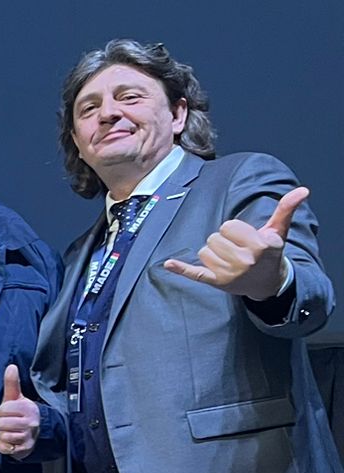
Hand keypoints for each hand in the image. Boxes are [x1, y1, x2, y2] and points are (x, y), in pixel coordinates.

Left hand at [0, 363, 39, 458]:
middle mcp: (31, 423)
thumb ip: (11, 383)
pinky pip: (5, 447)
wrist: (32, 434)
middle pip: (1, 423)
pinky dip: (3, 445)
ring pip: (3, 435)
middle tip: (7, 423)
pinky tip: (8, 442)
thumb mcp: (15, 398)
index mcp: (28, 409)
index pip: (2, 409)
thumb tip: (11, 366)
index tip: (7, 412)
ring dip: (2, 435)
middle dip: (0, 423)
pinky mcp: (24, 449)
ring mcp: (28, 437)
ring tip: (9, 431)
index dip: (0, 411)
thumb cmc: (19, 413)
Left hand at [162, 186, 306, 298]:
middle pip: (214, 237)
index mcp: (259, 246)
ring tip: (231, 259)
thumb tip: (303, 190)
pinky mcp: (216, 282)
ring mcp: (229, 274)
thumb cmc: (270, 253)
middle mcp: (244, 261)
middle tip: (239, 250)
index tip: (246, 238)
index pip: (228, 226)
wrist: (268, 283)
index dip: (235, 230)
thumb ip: (286, 209)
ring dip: (214, 252)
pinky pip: (194, 273)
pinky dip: (181, 269)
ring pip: (205, 251)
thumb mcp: (278, 231)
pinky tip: (168, 264)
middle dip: (224, 241)